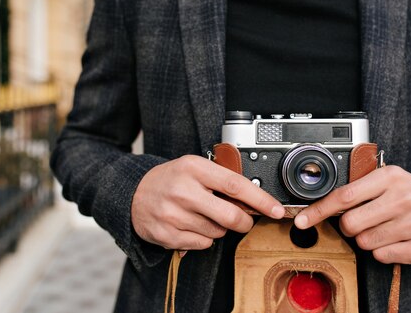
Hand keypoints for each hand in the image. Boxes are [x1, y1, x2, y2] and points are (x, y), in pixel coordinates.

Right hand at [131, 155, 284, 250]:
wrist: (134, 193)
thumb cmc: (171, 179)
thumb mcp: (194, 167)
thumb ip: (221, 178)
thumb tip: (255, 198)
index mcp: (193, 168)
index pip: (235, 185)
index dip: (260, 199)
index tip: (276, 209)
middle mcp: (183, 191)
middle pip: (230, 215)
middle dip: (244, 222)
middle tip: (243, 219)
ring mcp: (174, 215)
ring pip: (217, 232)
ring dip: (220, 228)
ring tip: (205, 215)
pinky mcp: (167, 235)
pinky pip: (202, 244)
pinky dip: (204, 238)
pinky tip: (192, 225)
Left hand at [294, 165, 410, 265]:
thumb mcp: (388, 180)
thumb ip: (359, 186)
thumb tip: (319, 201)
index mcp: (390, 177)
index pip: (344, 195)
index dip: (318, 210)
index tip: (301, 219)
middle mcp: (404, 198)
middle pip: (350, 224)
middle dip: (349, 227)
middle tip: (363, 221)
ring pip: (365, 243)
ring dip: (368, 239)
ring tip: (386, 228)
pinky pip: (382, 257)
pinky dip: (384, 252)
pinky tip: (397, 240)